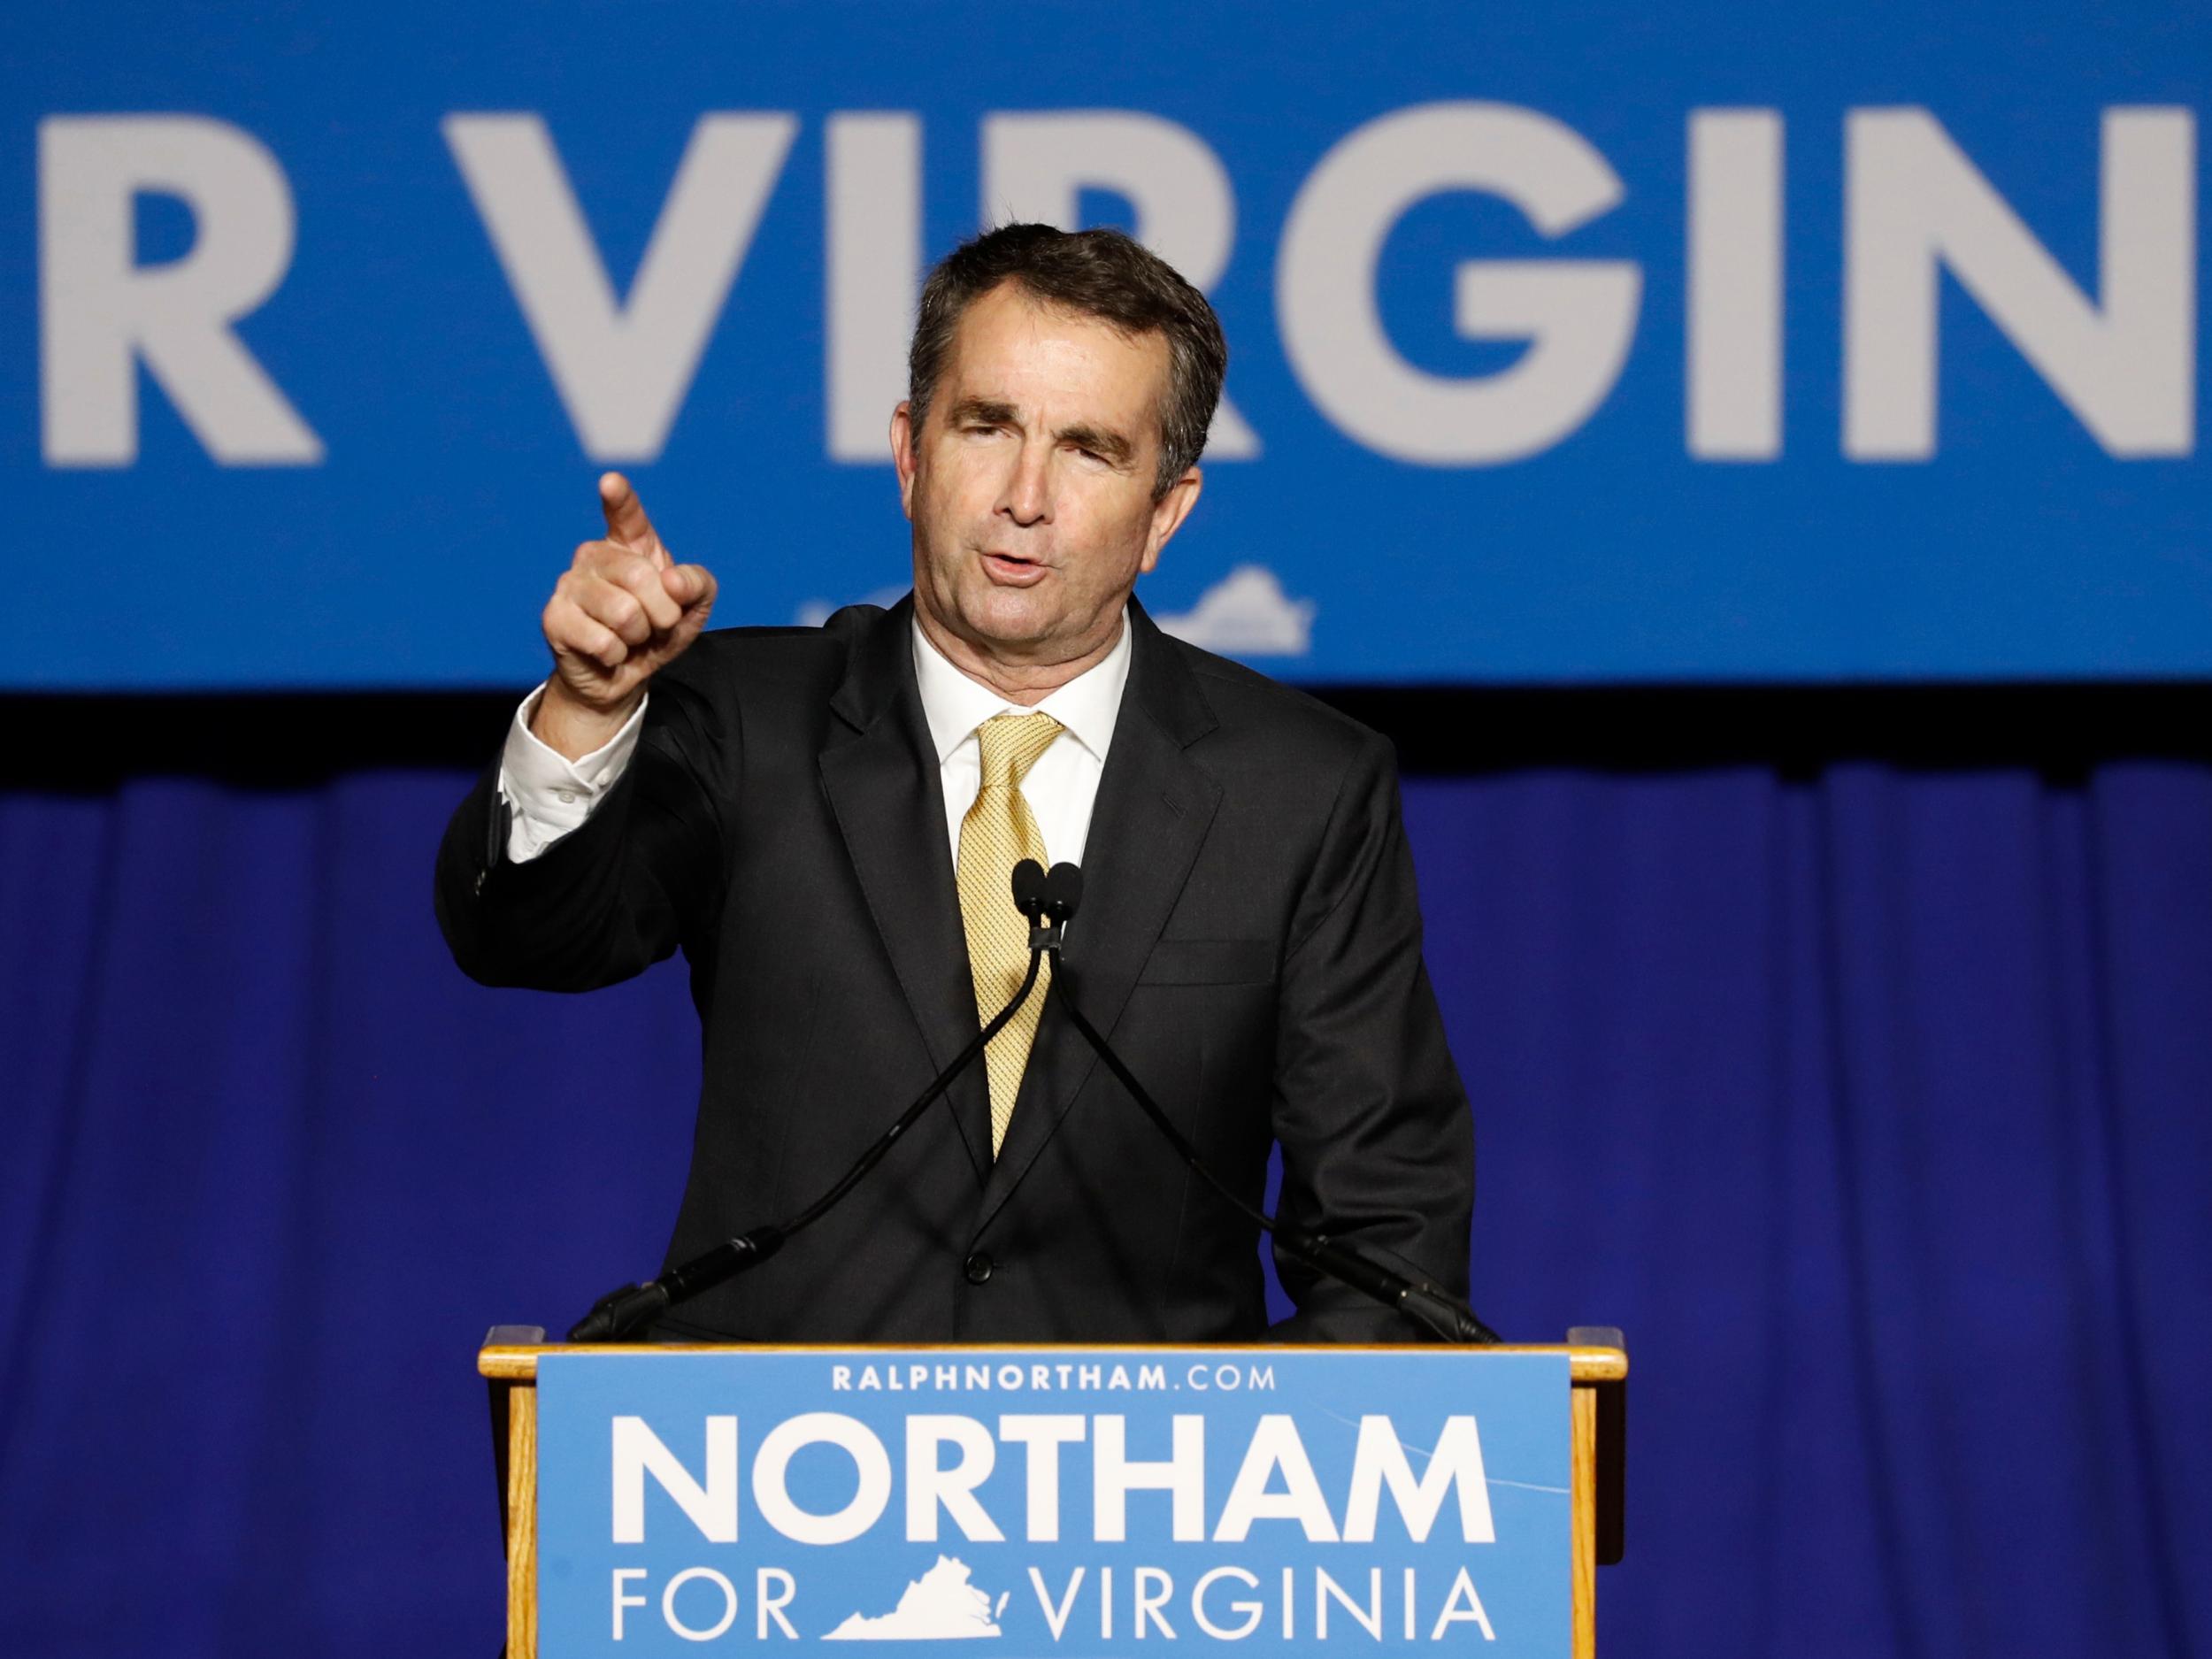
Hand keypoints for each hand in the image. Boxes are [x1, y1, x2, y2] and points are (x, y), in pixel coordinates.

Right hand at [534, 472, 716, 756]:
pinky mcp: (554, 617)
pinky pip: (602, 641)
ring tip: (629, 638)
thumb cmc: (656, 632)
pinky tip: (607, 652)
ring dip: (638, 636)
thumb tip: (672, 580)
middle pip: (639, 577)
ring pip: (622, 613)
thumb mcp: (692, 609)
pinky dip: (616, 655)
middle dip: (662, 612)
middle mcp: (594, 555)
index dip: (620, 499)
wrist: (621, 676)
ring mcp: (569, 584)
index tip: (611, 482)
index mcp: (629, 544)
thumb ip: (697, 585)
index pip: (625, 515)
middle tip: (656, 625)